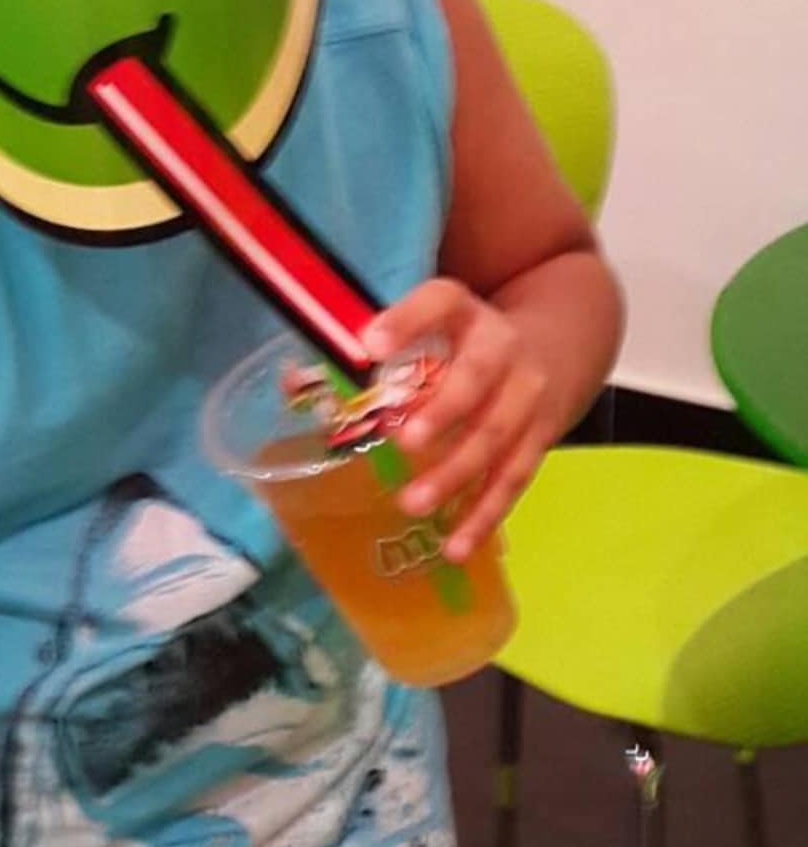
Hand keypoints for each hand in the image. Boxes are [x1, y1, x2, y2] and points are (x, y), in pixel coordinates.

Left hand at [363, 280, 562, 562]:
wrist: (554, 347)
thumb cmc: (461, 340)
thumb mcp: (426, 325)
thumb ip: (366, 350)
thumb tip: (291, 386)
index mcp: (462, 310)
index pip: (439, 301)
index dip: (408, 320)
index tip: (370, 345)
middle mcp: (501, 346)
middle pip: (477, 376)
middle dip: (443, 411)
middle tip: (404, 442)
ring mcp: (527, 393)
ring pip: (496, 436)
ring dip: (455, 474)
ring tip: (413, 503)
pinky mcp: (540, 437)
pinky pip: (513, 479)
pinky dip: (485, 515)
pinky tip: (456, 545)